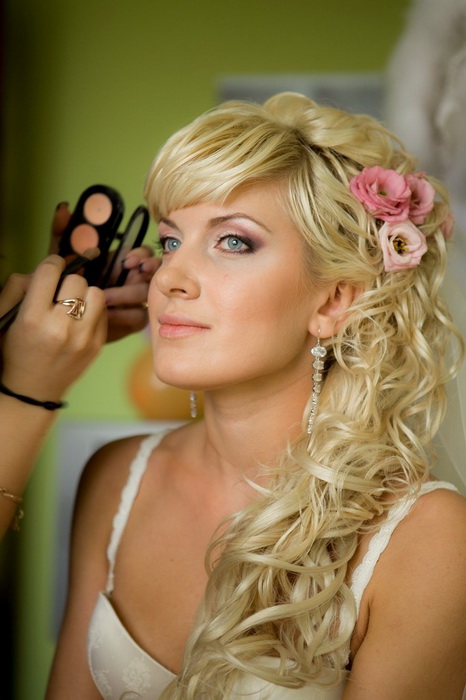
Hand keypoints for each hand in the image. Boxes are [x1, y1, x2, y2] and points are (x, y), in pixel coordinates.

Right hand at [1, 256, 106, 401]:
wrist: (31, 391)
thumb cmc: (14, 350)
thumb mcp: (6, 317)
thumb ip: (21, 286)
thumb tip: (49, 267)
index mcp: (32, 319)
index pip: (50, 271)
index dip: (51, 264)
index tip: (51, 268)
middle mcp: (61, 328)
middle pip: (77, 280)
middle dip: (67, 282)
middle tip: (59, 293)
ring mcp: (83, 338)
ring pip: (96, 293)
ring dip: (84, 294)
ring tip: (73, 304)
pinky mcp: (98, 345)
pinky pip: (104, 312)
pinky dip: (93, 311)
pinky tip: (80, 320)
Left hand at [49, 202, 159, 341]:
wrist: (58, 322)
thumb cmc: (62, 290)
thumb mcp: (60, 260)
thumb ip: (62, 235)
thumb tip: (63, 208)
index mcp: (119, 263)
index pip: (143, 252)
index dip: (140, 253)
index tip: (127, 258)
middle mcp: (130, 279)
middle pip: (151, 271)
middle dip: (144, 270)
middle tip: (130, 272)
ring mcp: (132, 301)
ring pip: (146, 294)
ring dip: (129, 294)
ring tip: (105, 297)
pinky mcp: (131, 320)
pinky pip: (139, 316)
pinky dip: (125, 313)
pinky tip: (108, 313)